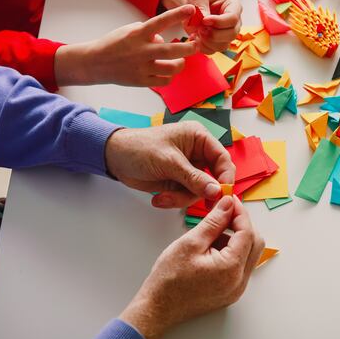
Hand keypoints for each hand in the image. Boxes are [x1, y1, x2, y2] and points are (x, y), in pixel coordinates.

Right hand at [54, 6, 196, 86]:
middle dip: (189, 48)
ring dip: (181, 64)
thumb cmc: (115, 44)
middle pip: (172, 50)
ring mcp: (141, 68)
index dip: (177, 14)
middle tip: (196, 45)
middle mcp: (141, 51)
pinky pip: (164, 81)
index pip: (161, 21)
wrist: (95, 63)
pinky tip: (168, 72)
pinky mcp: (141, 81)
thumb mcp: (129, 30)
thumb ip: (149, 33)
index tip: (191, 8)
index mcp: (138, 34)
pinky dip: (170, 76)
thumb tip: (164, 40)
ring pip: (171, 69)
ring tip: (181, 60)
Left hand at [104, 122, 234, 207]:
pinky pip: (186, 196)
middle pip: (213, 178)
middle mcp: (197, 153)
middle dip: (199, 192)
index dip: (225, 177)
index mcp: (199, 138)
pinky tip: (159, 198)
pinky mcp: (179, 181)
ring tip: (164, 197)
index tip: (222, 195)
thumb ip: (194, 177)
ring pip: (199, 191)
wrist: (114, 158)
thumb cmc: (139, 148)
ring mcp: (188, 169)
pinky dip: (174, 200)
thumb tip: (216, 191)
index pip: (222, 158)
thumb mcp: (169, 162)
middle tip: (191, 201)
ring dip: (182, 198)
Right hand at [119, 196, 264, 338]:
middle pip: (254, 244)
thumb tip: (228, 204)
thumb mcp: (191, 242)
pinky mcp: (230, 292)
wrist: (157, 308)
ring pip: (248, 255)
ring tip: (212, 232)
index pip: (247, 232)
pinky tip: (212, 247)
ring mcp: (236, 289)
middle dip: (241, 225)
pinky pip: (239, 267)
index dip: (240, 213)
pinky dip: (231, 252)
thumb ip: (214, 221)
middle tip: (224, 213)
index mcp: (231, 268)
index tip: (230, 201)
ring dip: (236, 239)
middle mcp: (239, 282)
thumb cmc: (169, 279)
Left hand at [161, 0, 242, 53]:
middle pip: (232, 34)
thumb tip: (204, 21)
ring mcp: (227, 34)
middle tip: (200, 29)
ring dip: (207, 41)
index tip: (204, 20)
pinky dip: (202, 47)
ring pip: (223, 45)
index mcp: (234, 6)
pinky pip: (213, 51)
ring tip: (196, 32)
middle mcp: (234, 22)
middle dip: (213, 34)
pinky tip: (195, 37)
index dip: (218, 22)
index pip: (233, 18)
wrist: (192, 8)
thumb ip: (201, 7)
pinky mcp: (218, 43)